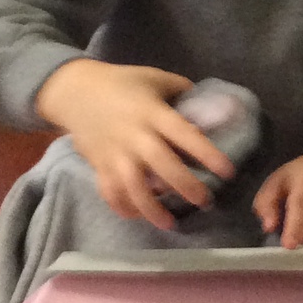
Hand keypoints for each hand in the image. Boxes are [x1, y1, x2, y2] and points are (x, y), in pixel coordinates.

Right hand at [35, 60, 233, 230]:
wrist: (76, 91)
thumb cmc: (122, 82)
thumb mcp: (154, 78)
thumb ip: (182, 90)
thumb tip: (212, 106)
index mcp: (151, 112)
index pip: (183, 133)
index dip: (206, 153)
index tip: (227, 171)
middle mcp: (134, 135)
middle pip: (161, 164)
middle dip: (184, 185)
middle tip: (205, 201)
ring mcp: (114, 153)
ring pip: (132, 185)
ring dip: (151, 208)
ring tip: (170, 224)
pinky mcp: (99, 165)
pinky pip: (109, 191)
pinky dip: (122, 207)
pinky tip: (138, 216)